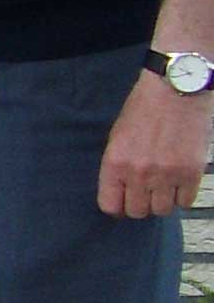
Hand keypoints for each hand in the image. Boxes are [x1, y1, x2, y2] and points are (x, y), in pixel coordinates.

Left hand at [99, 70, 213, 217]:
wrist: (176, 91)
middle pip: (137, 211)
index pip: (110, 205)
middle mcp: (139, 173)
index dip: (117, 207)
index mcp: (115, 164)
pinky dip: (183, 196)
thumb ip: (117, 167)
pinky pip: (185, 202)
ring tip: (164, 186)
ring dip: (162, 201)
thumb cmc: (143, 110)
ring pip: (162, 210)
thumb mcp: (117, 138)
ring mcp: (166, 175)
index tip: (124, 202)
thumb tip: (120, 195)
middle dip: (140, 204)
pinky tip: (180, 182)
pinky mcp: (191, 173)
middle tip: (146, 192)